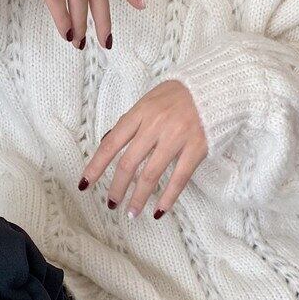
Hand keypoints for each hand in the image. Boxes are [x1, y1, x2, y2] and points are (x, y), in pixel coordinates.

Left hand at [78, 80, 207, 218]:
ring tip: (132, 213)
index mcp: (140, 113)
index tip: (85, 184)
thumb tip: (108, 143)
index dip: (96, 166)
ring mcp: (176, 137)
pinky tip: (159, 211)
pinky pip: (179, 178)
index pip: (111, 144)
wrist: (214, 86)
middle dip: (116, 188)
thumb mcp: (148, 101)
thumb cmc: (177, 95)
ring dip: (139, 197)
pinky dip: (168, 198)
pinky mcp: (197, 148)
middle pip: (128, 163)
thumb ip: (130, 122)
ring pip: (151, 174)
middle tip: (111, 204)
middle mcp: (155, 125)